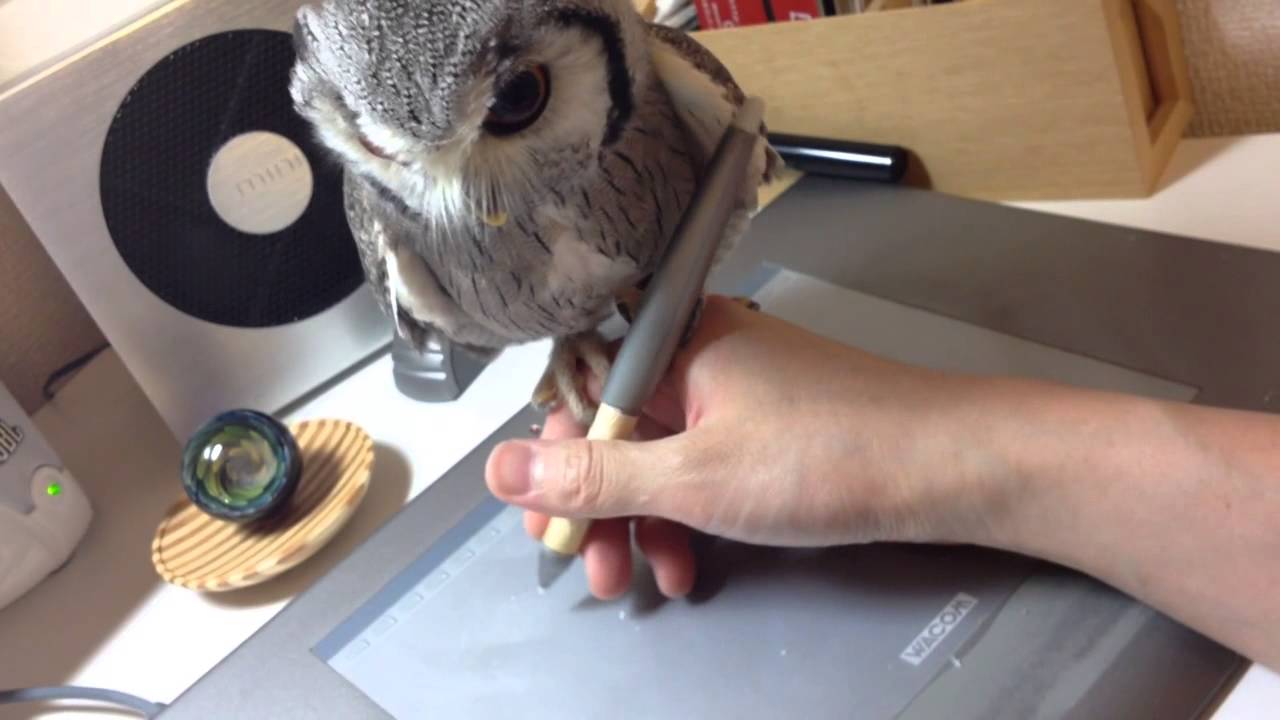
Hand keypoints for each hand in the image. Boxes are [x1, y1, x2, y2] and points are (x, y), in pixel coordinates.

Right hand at [484, 295, 998, 599]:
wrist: (948, 467)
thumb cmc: (831, 454)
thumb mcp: (695, 477)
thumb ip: (596, 476)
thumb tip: (503, 466)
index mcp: (678, 338)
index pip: (583, 385)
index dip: (556, 454)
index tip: (546, 514)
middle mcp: (702, 352)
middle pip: (618, 427)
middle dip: (599, 504)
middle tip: (592, 563)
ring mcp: (737, 391)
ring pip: (660, 456)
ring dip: (643, 522)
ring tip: (645, 578)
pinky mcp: (765, 427)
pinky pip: (702, 468)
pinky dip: (688, 516)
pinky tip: (689, 564)